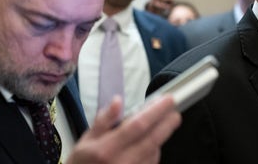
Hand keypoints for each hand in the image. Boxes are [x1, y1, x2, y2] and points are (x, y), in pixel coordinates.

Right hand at [66, 95, 180, 163]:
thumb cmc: (83, 163)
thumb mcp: (86, 140)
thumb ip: (103, 120)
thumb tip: (118, 101)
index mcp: (106, 149)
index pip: (137, 126)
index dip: (155, 112)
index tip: (168, 100)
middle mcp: (122, 162)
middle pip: (153, 139)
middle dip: (167, 124)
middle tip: (175, 113)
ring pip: (155, 151)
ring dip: (161, 137)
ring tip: (160, 126)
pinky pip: (152, 162)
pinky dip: (154, 150)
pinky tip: (151, 144)